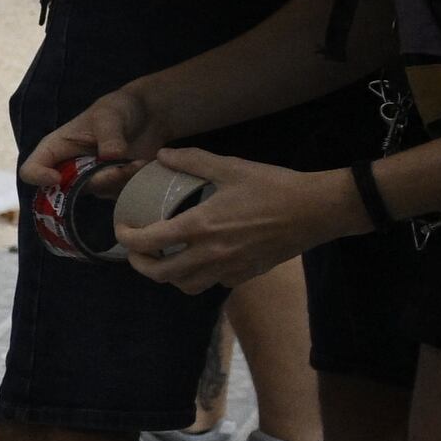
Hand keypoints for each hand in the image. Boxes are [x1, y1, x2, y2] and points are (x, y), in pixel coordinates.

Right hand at [19, 88, 158, 190]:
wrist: (147, 115)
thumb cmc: (118, 109)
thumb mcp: (109, 116)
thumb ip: (109, 135)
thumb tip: (111, 156)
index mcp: (55, 149)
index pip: (31, 171)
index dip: (39, 178)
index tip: (58, 178)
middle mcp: (68, 169)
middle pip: (68, 189)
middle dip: (98, 180)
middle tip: (123, 168)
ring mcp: (91, 180)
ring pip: (97, 192)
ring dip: (119, 181)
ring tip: (139, 162)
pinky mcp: (113, 186)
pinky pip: (117, 194)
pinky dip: (132, 183)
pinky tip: (143, 165)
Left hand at [119, 150, 345, 293]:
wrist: (318, 210)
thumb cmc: (274, 186)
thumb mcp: (231, 167)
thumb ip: (193, 161)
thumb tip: (162, 155)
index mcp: (199, 227)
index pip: (146, 242)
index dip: (125, 238)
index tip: (122, 228)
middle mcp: (210, 254)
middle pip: (160, 275)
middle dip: (140, 264)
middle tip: (137, 251)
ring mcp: (230, 269)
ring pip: (186, 286)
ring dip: (169, 276)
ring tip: (166, 258)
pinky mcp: (248, 274)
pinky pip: (215, 284)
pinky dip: (202, 277)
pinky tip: (203, 260)